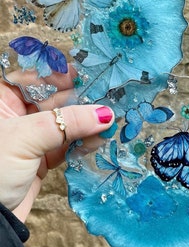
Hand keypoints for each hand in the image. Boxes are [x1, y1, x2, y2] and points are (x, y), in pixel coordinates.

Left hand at [0, 66, 114, 221]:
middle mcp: (16, 116)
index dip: (56, 75)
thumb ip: (67, 123)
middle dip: (78, 101)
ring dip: (85, 123)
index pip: (32, 78)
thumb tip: (104, 114)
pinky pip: (68, 144)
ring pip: (64, 123)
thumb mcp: (26, 138)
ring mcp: (32, 137)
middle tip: (104, 101)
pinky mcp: (44, 156)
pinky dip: (83, 142)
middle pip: (53, 100)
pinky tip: (97, 140)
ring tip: (105, 123)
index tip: (82, 76)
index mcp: (1, 100)